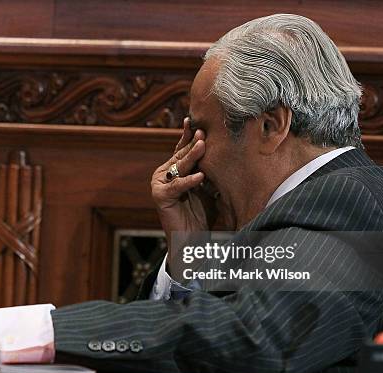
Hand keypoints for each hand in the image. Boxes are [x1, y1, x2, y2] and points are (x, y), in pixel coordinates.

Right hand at [151, 117, 217, 248]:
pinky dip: (189, 182)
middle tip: (203, 131)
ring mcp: (159, 185)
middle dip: (193, 143)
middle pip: (181, 155)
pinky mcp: (160, 197)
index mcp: (174, 170)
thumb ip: (208, 171)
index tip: (199, 122)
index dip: (190, 136)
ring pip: (178, 167)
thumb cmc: (200, 214)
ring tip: (203, 145)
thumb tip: (223, 149)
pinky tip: (200, 176)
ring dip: (191, 156)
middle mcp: (163, 174)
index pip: (182, 149)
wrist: (191, 239)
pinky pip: (177, 186)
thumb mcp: (207, 188)